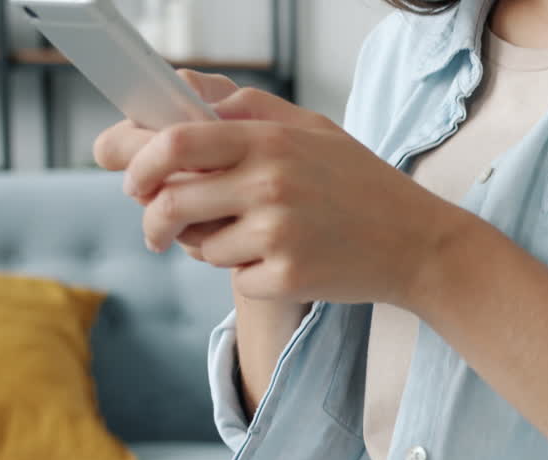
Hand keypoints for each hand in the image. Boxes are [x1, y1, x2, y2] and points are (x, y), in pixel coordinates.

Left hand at [115, 86, 465, 307]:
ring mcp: (279, 233)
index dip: (137, 158)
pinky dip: (250, 276)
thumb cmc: (360, 183)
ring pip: (202, 247)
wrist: (418, 244)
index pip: (176, 140)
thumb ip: (246, 107)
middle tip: (157, 229)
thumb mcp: (312, 128)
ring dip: (211, 249)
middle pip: (172, 202)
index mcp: (270, 140)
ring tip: (253, 240)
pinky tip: (287, 263)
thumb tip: (179, 91)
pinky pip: (237, 280)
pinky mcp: (289, 276)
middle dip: (153, 220)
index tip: (129, 175)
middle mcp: (270, 183)